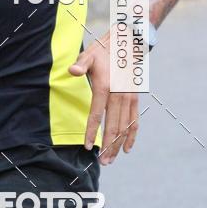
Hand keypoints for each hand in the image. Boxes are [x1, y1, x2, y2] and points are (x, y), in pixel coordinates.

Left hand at [68, 33, 138, 164]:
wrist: (126, 45)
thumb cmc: (103, 52)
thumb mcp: (88, 55)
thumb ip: (80, 64)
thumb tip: (72, 71)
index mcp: (105, 87)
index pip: (96, 115)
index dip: (91, 132)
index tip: (87, 147)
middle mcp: (119, 96)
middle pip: (113, 126)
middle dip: (107, 146)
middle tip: (102, 162)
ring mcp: (129, 99)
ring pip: (124, 127)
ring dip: (118, 145)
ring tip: (111, 160)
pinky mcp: (134, 100)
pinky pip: (134, 121)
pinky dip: (132, 136)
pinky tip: (127, 149)